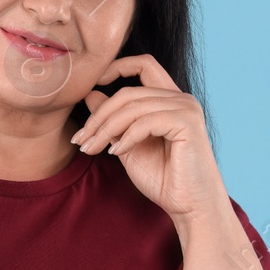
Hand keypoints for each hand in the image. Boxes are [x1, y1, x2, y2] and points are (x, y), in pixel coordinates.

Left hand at [70, 54, 227, 226]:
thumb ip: (112, 120)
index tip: (88, 87)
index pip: (143, 64)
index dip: (115, 67)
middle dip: (98, 116)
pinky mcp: (188, 123)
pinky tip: (117, 153)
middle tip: (80, 140)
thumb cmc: (162, 178)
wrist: (189, 205)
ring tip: (91, 149)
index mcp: (168, 99)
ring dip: (106, 129)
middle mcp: (180, 98)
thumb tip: (90, 94)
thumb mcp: (126, 144)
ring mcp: (186, 108)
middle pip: (128, 91)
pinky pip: (146, 121)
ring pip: (133, 106)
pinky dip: (126, 136)